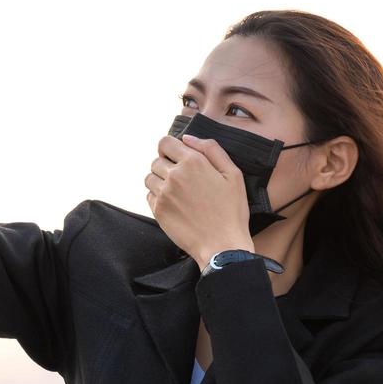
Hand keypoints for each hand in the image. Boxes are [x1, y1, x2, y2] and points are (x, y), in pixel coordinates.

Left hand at [145, 134, 254, 265]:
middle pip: (156, 160)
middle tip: (182, 179)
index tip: (178, 157)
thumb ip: (211, 150)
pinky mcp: (158, 210)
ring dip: (160, 181)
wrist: (222, 245)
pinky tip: (175, 205)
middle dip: (166, 165)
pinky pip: (149, 195)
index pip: (165, 142)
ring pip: (150, 177)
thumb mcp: (233, 174)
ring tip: (178, 192)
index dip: (170, 148)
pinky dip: (158, 197)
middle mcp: (174, 175)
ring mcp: (164, 193)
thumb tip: (188, 138)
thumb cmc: (231, 210)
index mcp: (193, 162)